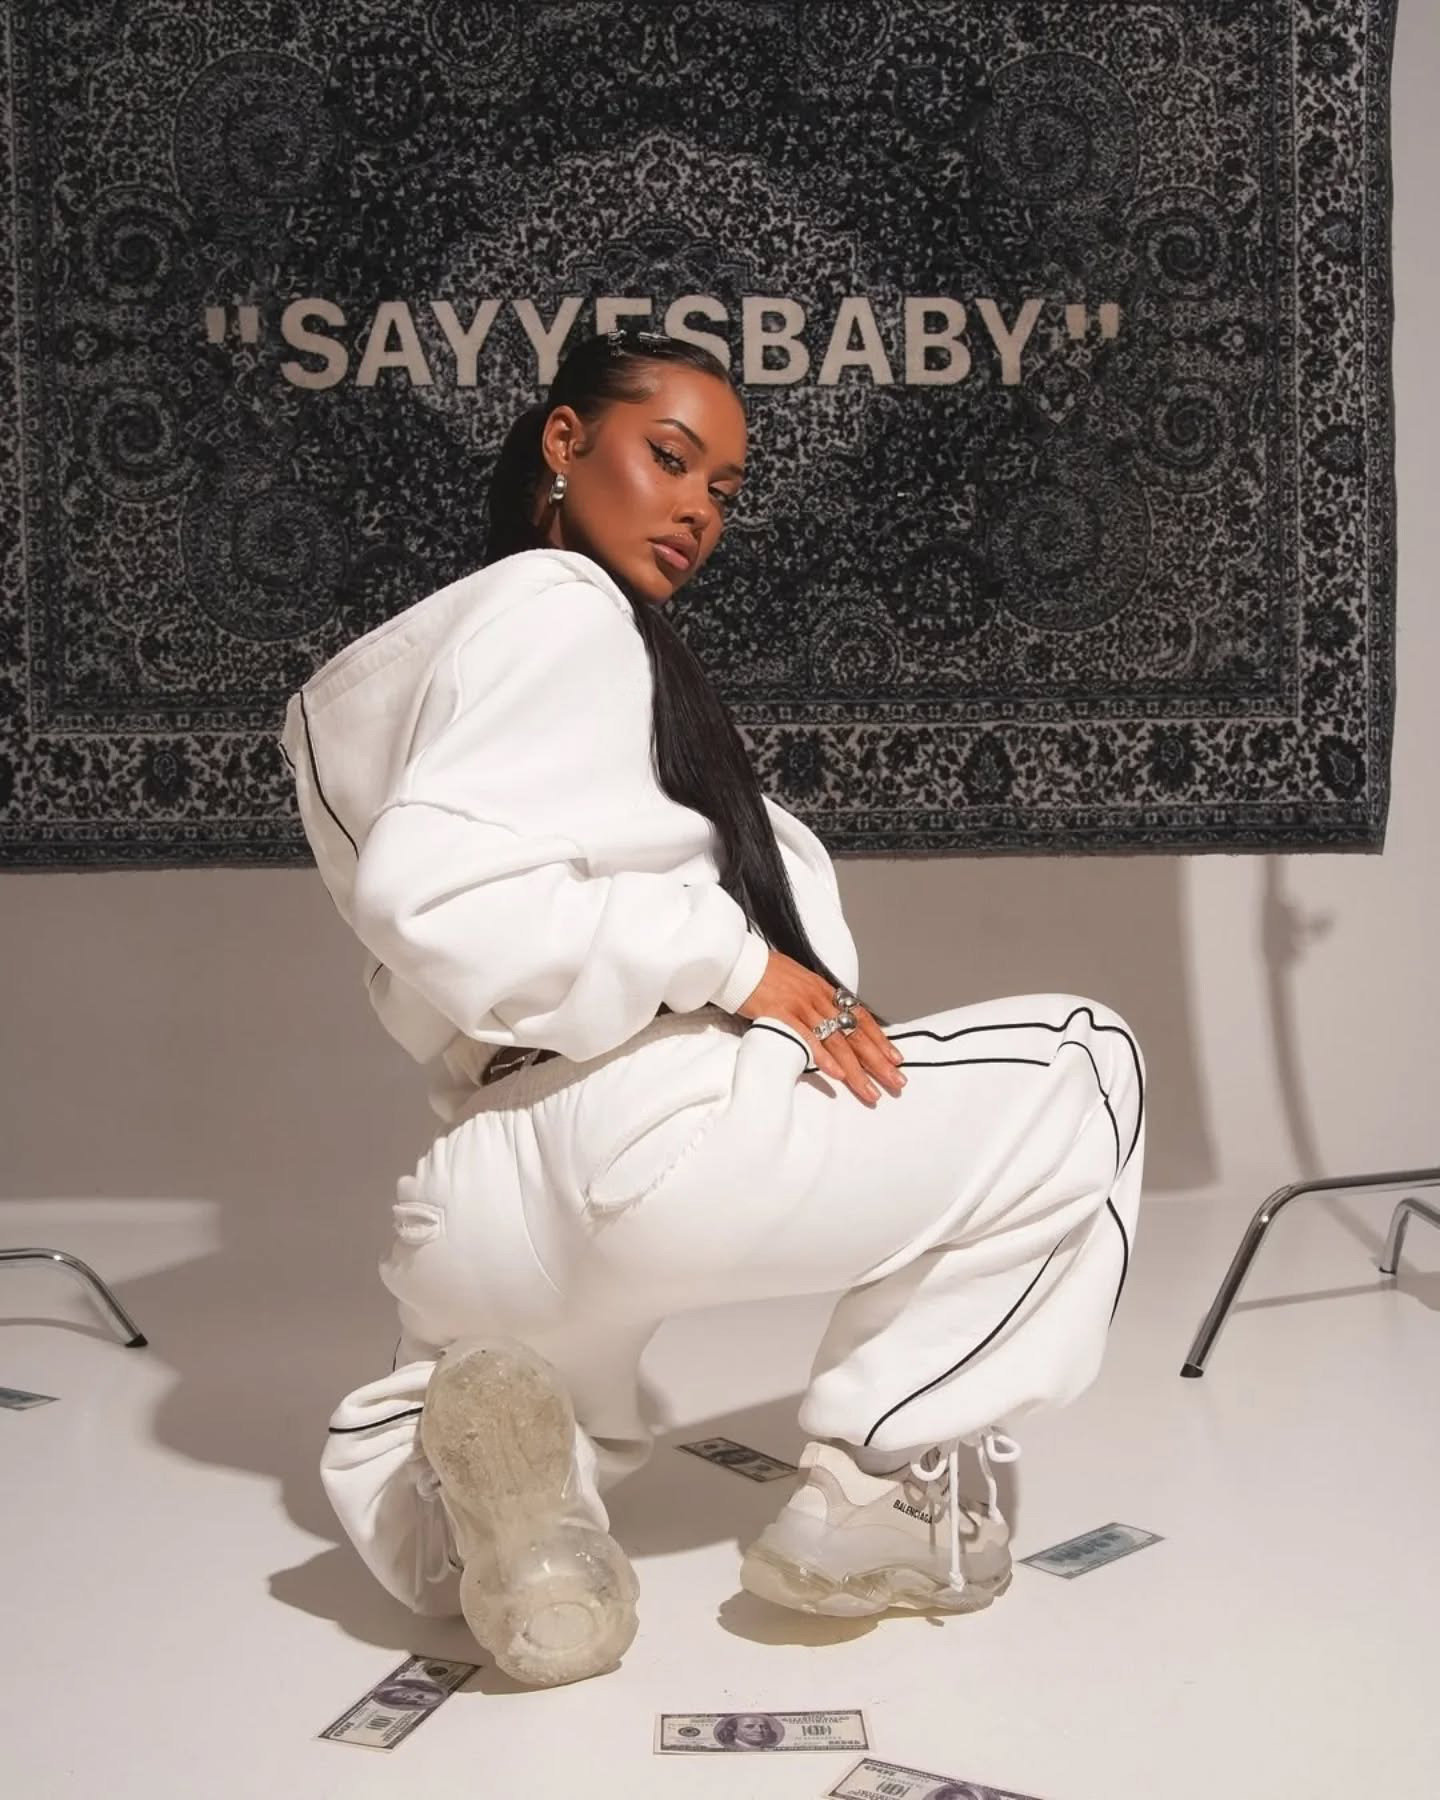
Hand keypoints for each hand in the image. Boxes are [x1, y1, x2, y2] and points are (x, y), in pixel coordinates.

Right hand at [733, 949, 906, 1106]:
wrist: (739, 960)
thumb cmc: (767, 973)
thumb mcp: (800, 983)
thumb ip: (817, 1002)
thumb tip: (831, 1020)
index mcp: (825, 990)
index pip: (861, 1017)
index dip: (880, 1039)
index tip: (896, 1059)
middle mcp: (819, 998)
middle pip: (855, 1034)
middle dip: (878, 1061)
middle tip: (896, 1082)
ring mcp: (802, 1006)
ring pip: (836, 1041)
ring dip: (856, 1070)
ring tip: (870, 1091)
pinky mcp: (781, 1014)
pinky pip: (807, 1039)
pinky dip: (822, 1057)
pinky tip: (836, 1075)